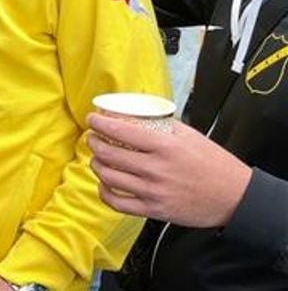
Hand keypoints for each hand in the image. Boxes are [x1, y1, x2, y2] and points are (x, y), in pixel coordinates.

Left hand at [87, 112, 252, 226]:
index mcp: (165, 147)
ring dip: (97, 164)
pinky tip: (104, 183)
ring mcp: (154, 191)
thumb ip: (161, 126)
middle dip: (94, 142)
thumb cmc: (214, 164)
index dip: (100, 123)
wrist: (234, 197)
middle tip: (93, 137)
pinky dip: (104, 192)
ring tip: (98, 158)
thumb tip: (134, 116)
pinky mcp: (154, 210)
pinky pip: (117, 203)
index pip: (121, 131)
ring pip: (109, 176)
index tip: (92, 118)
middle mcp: (156, 169)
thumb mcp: (190, 135)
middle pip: (109, 153)